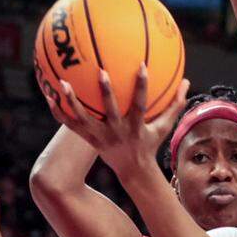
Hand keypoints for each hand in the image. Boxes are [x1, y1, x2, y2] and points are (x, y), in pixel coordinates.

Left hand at [48, 64, 189, 179]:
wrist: (134, 171)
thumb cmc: (149, 143)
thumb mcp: (165, 127)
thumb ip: (175, 104)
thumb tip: (187, 82)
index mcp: (136, 127)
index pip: (140, 105)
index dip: (141, 86)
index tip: (142, 66)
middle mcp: (117, 131)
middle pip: (110, 111)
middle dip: (107, 92)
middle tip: (101, 70)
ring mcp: (101, 137)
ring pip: (84, 119)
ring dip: (72, 102)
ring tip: (62, 83)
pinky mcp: (89, 140)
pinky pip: (71, 125)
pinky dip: (59, 112)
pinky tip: (49, 96)